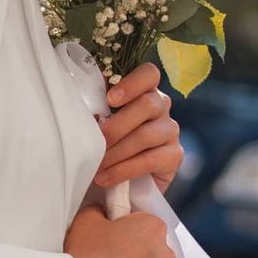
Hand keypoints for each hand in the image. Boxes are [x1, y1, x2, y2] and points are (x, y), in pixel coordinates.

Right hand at [63, 205, 173, 257]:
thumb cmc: (87, 253)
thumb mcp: (87, 218)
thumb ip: (101, 210)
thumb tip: (104, 214)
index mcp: (154, 229)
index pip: (145, 223)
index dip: (128, 228)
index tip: (113, 235)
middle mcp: (165, 257)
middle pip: (152, 250)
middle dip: (136, 252)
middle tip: (110, 257)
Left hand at [95, 62, 182, 193]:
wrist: (117, 184)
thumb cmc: (104, 144)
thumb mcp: (97, 123)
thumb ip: (96, 110)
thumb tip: (82, 110)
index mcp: (142, 90)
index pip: (149, 74)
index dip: (132, 83)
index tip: (110, 99)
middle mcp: (161, 106)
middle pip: (147, 104)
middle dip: (116, 126)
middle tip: (95, 141)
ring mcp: (170, 130)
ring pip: (146, 134)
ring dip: (116, 152)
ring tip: (97, 165)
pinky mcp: (174, 155)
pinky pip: (150, 160)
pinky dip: (123, 170)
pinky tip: (105, 177)